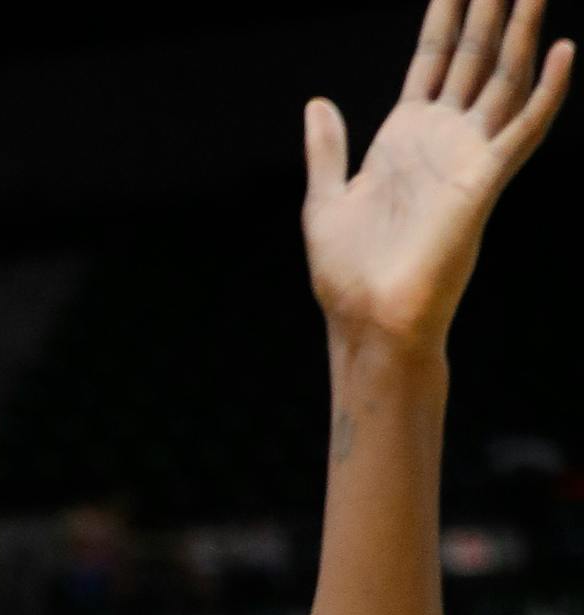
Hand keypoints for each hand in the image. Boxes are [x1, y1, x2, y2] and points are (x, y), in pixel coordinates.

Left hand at [304, 0, 569, 351]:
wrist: (368, 321)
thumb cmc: (347, 275)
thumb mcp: (325, 202)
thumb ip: (327, 151)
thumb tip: (317, 104)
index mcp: (404, 138)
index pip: (432, 61)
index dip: (445, 17)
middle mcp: (442, 139)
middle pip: (474, 57)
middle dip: (490, 9)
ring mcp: (467, 156)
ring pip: (504, 78)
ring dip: (522, 32)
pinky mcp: (484, 181)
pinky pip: (524, 130)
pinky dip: (547, 91)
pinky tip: (564, 51)